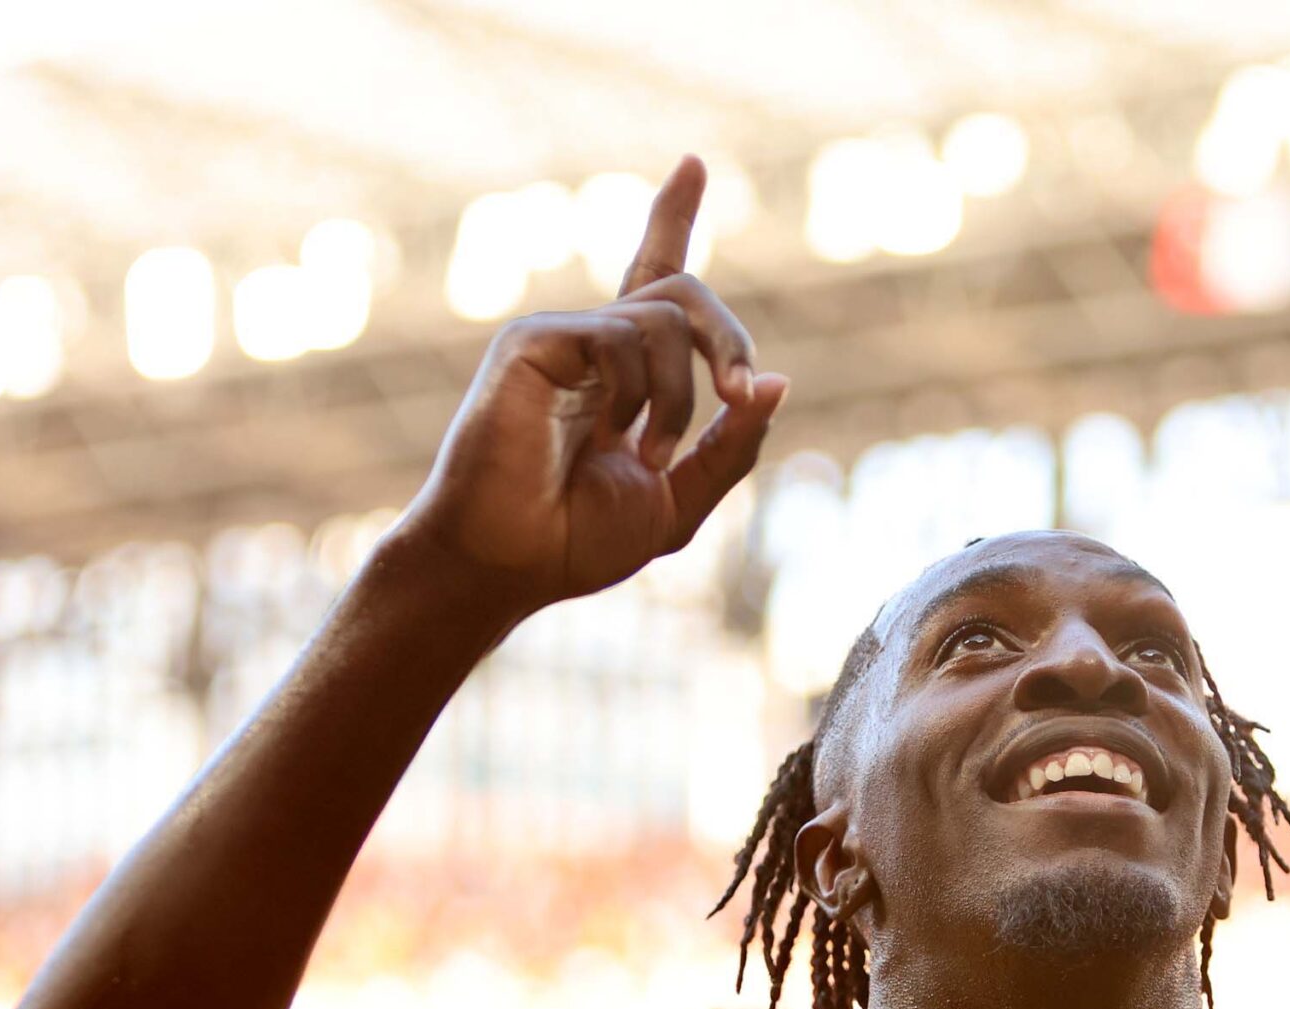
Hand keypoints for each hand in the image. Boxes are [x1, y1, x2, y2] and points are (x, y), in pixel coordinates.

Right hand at [391, 155, 789, 624]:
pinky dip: (637, 393)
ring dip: (681, 395)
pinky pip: (620, 335)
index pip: (653, 277)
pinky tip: (610, 436)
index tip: (692, 164)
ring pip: (665, 318)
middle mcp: (592, 343)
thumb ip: (731, 445)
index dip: (672, 218)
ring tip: (650, 455)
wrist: (510, 562)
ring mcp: (561, 337)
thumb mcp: (682, 499)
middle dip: (732, 340)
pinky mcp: (533, 341)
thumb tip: (779, 383)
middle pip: (683, 292)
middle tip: (741, 395)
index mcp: (624, 373)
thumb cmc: (578, 540)